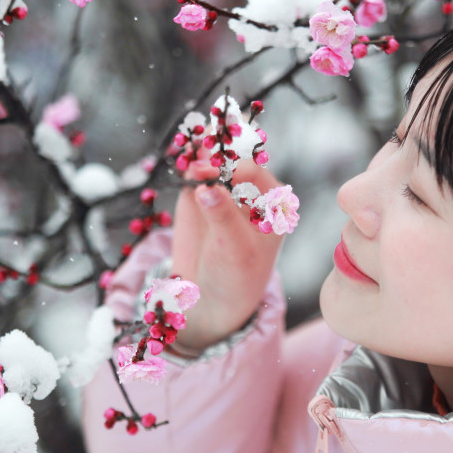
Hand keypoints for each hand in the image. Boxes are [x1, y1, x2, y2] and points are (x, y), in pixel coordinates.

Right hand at [170, 158, 283, 350]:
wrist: (210, 297)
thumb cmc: (235, 276)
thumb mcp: (235, 251)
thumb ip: (223, 218)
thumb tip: (207, 188)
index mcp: (271, 202)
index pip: (254, 173)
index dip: (234, 169)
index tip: (215, 175)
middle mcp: (249, 190)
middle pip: (231, 161)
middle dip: (214, 158)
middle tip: (198, 167)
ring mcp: (222, 189)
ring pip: (210, 162)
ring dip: (199, 155)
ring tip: (190, 160)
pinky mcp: (196, 193)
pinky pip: (191, 172)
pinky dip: (185, 164)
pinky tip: (181, 162)